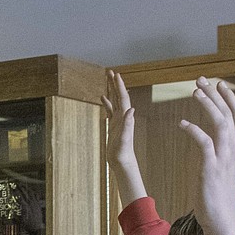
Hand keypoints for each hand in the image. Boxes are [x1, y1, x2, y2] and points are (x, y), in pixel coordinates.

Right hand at [101, 70, 147, 207]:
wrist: (123, 162)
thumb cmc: (123, 153)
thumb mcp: (124, 138)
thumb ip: (128, 124)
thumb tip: (131, 110)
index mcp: (125, 117)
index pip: (122, 98)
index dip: (119, 86)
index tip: (116, 74)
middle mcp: (122, 117)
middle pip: (119, 96)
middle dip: (115, 84)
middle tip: (110, 72)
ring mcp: (118, 121)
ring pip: (114, 101)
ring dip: (111, 90)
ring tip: (107, 80)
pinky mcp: (114, 126)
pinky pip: (110, 110)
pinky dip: (107, 103)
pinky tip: (103, 98)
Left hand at [179, 77, 234, 234]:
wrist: (221, 217)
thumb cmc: (218, 194)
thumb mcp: (224, 168)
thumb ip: (221, 151)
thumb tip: (215, 140)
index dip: (228, 98)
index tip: (218, 83)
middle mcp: (234, 149)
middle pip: (227, 113)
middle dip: (214, 94)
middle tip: (200, 80)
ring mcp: (224, 158)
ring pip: (219, 123)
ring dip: (207, 105)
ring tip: (194, 92)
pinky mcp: (212, 168)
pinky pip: (205, 143)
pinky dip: (194, 130)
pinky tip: (182, 123)